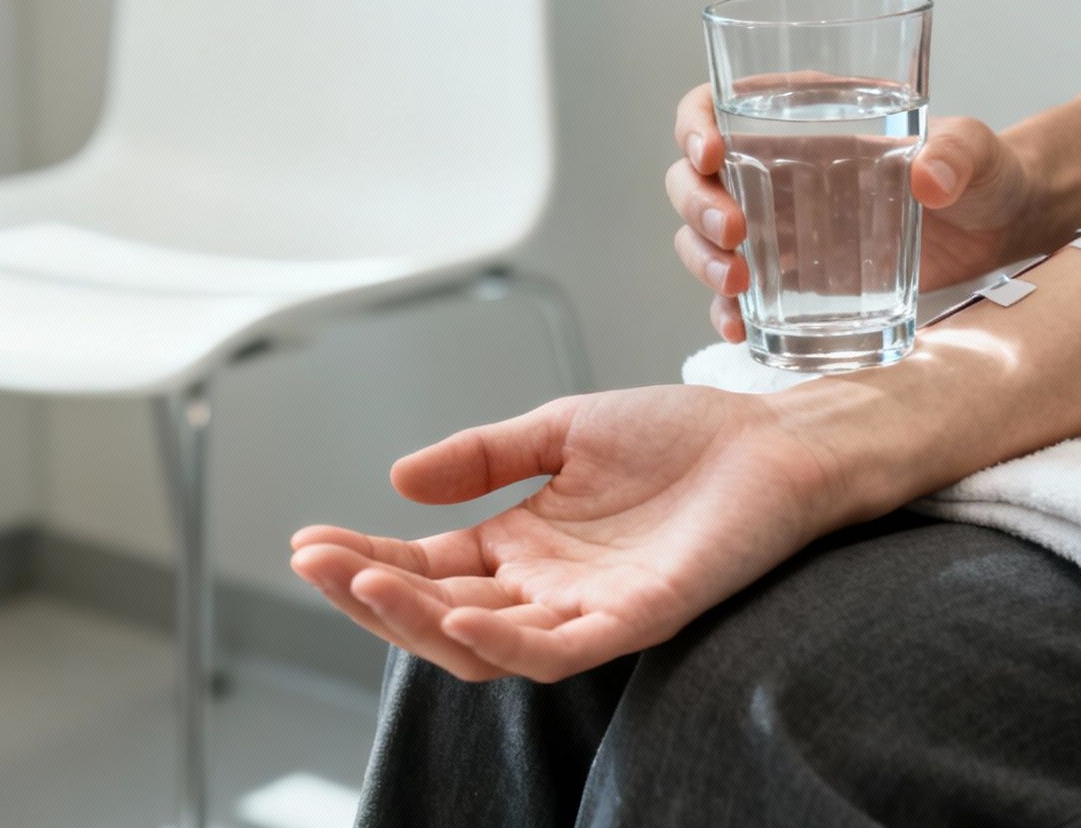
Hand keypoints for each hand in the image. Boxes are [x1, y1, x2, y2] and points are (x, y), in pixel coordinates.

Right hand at [288, 385, 839, 681]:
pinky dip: (507, 640)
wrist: (774, 439)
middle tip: (316, 564)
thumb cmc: (682, 437)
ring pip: (486, 644)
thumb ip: (484, 455)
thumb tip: (397, 479)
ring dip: (419, 622)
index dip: (365, 560)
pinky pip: (561, 649)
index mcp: (522, 545)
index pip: (425, 567)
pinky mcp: (637, 617)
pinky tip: (462, 615)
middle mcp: (546, 588)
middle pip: (440, 614)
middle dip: (370, 594)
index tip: (306, 542)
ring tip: (365, 586)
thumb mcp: (562, 429)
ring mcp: (589, 608)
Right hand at [667, 83, 1037, 341]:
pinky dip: (726, 312)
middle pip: (695, 178)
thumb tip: (928, 175)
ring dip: (702, 259)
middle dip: (697, 205)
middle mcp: (778, 169)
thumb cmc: (985, 173)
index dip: (694, 125)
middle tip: (735, 233)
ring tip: (736, 285)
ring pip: (704, 237)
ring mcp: (782, 227)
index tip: (711, 153)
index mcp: (804, 119)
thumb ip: (959, 151)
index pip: (716, 105)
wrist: (1002, 232)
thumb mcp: (978, 152)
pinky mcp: (798, 278)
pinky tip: (740, 329)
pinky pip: (739, 295)